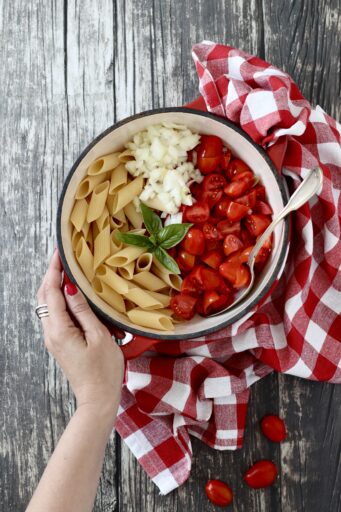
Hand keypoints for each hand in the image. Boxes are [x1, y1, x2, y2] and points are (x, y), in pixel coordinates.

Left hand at [37, 250, 124, 416]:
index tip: (60, 253)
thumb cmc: (104, 370)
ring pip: (47, 304)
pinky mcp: (59, 341)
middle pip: (44, 296)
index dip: (54, 270)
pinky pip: (55, 314)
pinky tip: (71, 293)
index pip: (51, 292)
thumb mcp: (99, 336)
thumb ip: (83, 310)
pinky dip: (59, 299)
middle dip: (51, 274)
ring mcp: (53, 338)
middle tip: (62, 257)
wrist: (98, 398)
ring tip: (67, 270)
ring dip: (54, 285)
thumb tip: (70, 288)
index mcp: (60, 330)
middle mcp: (51, 333)